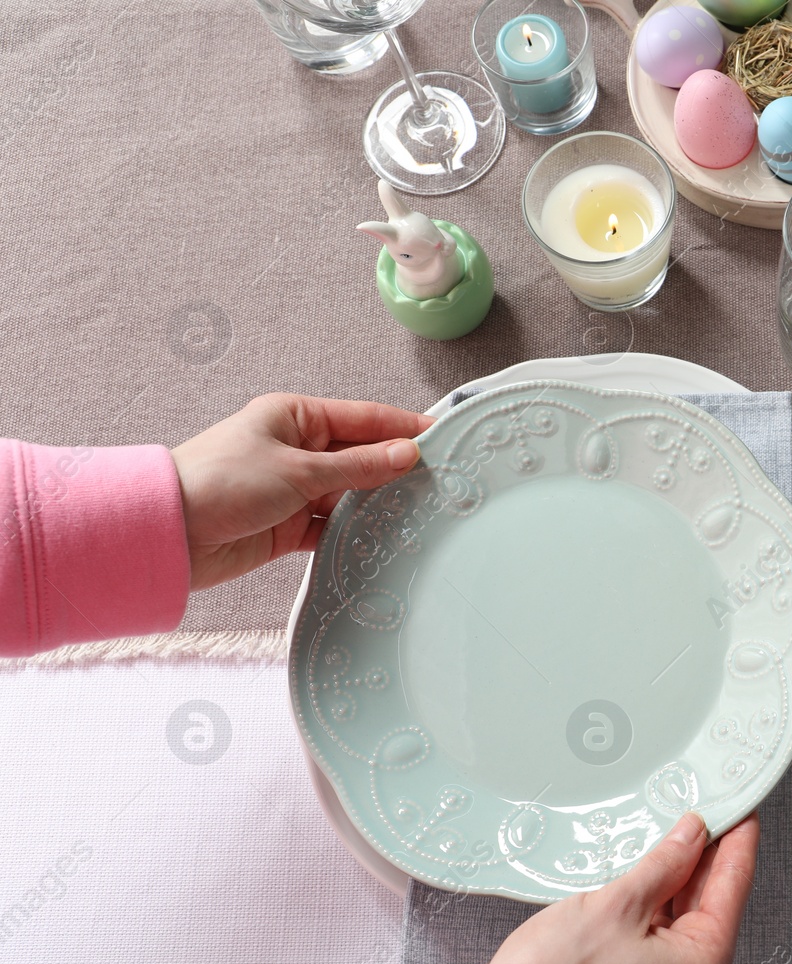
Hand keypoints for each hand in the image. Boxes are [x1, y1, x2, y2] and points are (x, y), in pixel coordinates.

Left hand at [170, 393, 433, 589]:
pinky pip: (334, 526)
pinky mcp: (290, 526)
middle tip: (443, 479)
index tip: (444, 436)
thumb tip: (407, 454)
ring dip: (378, 503)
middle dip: (397, 468)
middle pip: (362, 455)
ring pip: (351, 493)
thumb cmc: (221, 482)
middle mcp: (298, 449)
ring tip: (421, 510)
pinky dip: (355, 532)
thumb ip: (357, 466)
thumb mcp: (298, 469)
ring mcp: (295, 489)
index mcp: (296, 417)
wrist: (169, 534)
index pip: (364, 418)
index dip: (404, 427)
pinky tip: (383, 538)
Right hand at [474, 813, 759, 963]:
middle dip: (707, 854)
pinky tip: (651, 865)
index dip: (738, 840)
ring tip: (676, 828)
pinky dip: (659, 896)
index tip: (741, 807)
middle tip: (707, 807)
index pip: (734, 887)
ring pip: (685, 913)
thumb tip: (692, 835)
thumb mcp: (618, 904)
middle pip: (712, 900)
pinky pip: (661, 929)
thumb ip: (665, 864)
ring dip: (680, 873)